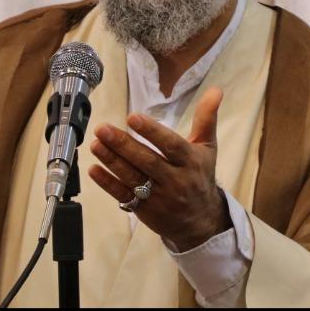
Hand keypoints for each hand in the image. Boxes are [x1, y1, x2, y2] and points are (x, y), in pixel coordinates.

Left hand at [87, 86, 231, 250]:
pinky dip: (108, 184)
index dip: (152, 132)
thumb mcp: (207, 147)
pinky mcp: (145, 211)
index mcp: (190, 162)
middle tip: (102, 129)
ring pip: (133, 178)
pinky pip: (124, 196)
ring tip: (95, 144)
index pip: (171, 146)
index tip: (132, 117)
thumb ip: (206, 118)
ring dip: (112, 161)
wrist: (201, 220)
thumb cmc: (200, 176)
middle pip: (147, 162)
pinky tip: (94, 169)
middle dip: (123, 145)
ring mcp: (159, 197)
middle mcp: (175, 180)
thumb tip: (215, 90)